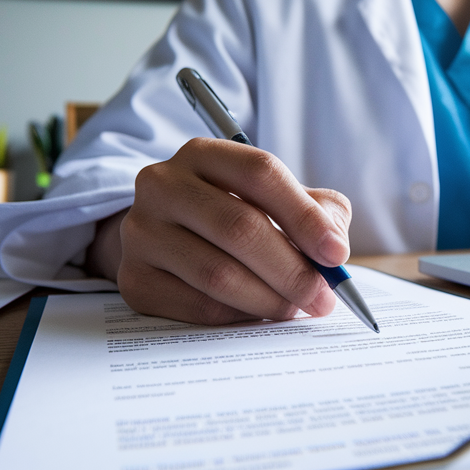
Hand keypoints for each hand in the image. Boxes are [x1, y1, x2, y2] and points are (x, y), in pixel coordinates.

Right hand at [85, 138, 351, 324]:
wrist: (165, 237)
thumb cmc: (234, 213)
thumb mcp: (277, 198)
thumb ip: (317, 212)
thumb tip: (334, 251)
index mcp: (202, 154)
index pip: (259, 173)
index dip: (304, 216)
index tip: (336, 254)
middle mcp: (162, 185)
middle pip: (238, 227)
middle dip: (292, 269)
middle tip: (323, 297)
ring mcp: (142, 232)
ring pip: (218, 274)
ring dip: (269, 299)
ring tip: (294, 308)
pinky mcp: (134, 279)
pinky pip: (198, 306)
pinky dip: (238, 316)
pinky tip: (256, 313)